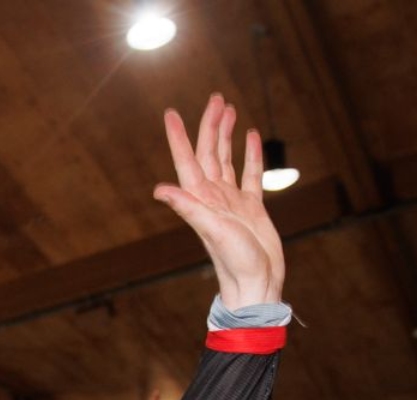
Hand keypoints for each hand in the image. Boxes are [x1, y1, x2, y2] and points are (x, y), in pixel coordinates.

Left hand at [155, 94, 284, 308]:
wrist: (256, 285)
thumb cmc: (233, 262)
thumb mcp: (211, 231)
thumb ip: (188, 208)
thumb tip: (159, 190)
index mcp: (200, 198)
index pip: (186, 159)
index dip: (178, 137)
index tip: (171, 112)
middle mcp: (213, 196)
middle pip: (208, 152)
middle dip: (210, 124)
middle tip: (215, 97)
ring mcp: (232, 201)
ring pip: (227, 159)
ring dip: (226, 134)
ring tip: (228, 109)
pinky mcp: (252, 207)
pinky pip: (250, 174)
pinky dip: (250, 154)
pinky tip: (251, 137)